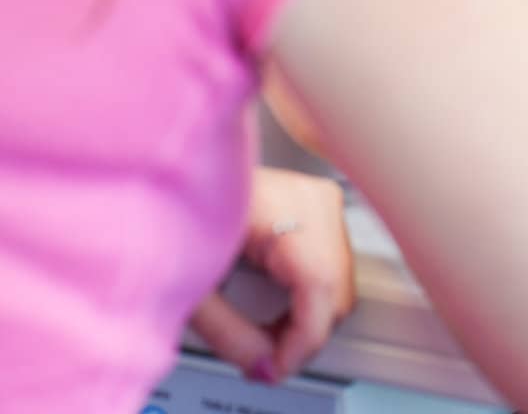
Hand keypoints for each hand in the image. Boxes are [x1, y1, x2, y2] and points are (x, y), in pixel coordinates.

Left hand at [189, 166, 356, 384]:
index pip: (320, 289)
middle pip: (337, 290)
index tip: (271, 368)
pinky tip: (280, 305)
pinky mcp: (321, 204)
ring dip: (309, 318)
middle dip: (303, 335)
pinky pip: (334, 265)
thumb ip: (230, 333)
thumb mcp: (194, 282)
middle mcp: (314, 198)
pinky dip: (312, 297)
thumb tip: (264, 366)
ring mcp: (322, 198)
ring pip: (341, 282)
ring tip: (267, 330)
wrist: (175, 170)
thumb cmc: (175, 208)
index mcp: (285, 207)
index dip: (300, 343)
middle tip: (262, 355)